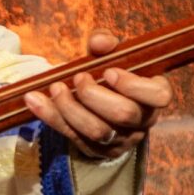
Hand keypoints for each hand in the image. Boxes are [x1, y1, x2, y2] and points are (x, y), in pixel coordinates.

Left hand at [22, 30, 170, 160]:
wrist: (99, 104)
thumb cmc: (110, 75)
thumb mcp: (111, 54)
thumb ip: (105, 43)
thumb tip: (99, 43)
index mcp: (154, 96)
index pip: (159, 96)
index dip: (134, 85)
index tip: (109, 71)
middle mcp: (142, 121)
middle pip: (123, 114)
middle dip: (95, 95)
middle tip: (78, 77)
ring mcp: (120, 140)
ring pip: (97, 131)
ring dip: (71, 108)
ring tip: (55, 87)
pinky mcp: (96, 151)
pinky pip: (72, 137)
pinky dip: (51, 117)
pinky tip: (34, 100)